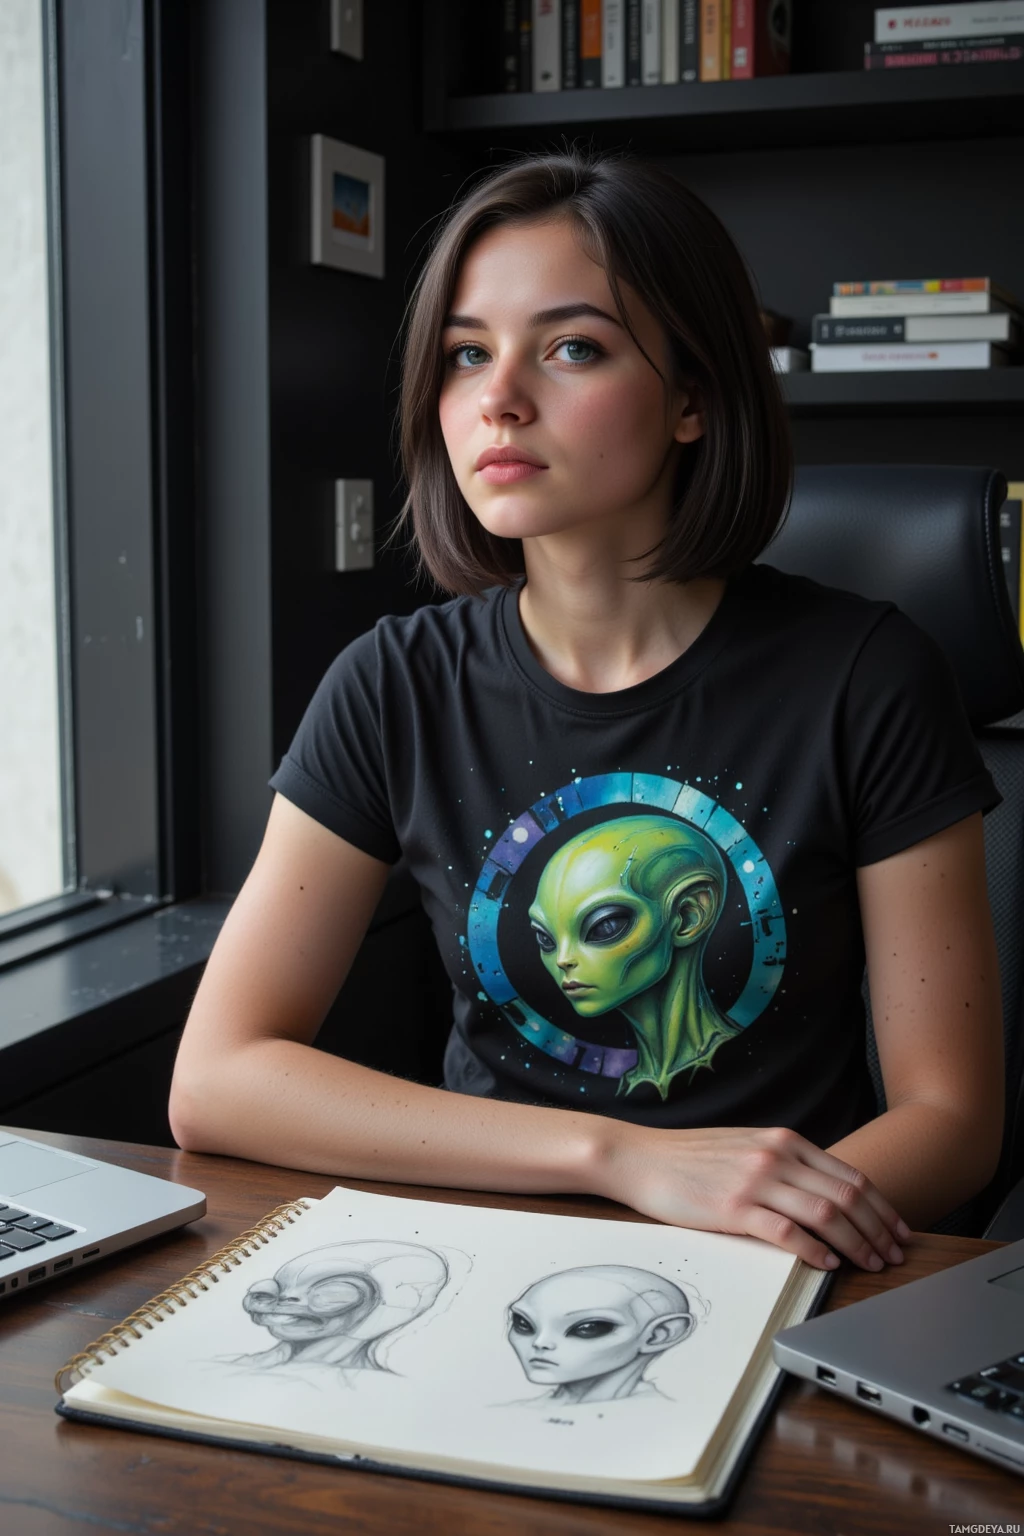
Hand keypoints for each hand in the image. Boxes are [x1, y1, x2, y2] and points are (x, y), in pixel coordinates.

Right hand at [594, 1123, 909, 1270]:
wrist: (640, 1157)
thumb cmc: (690, 1158)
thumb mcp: (747, 1147)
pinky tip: (827, 1264)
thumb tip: (824, 1193)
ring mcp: (756, 1181)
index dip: (882, 1207)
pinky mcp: (734, 1208)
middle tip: (894, 1255)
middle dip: (879, 1230)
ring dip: (857, 1244)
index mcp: (785, 1141)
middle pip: (848, 1196)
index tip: (898, 1231)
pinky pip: (787, 1232)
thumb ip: (786, 1163)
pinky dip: (815, 1251)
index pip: (851, 1176)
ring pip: (826, 1215)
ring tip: (870, 1264)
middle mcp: (777, 1156)